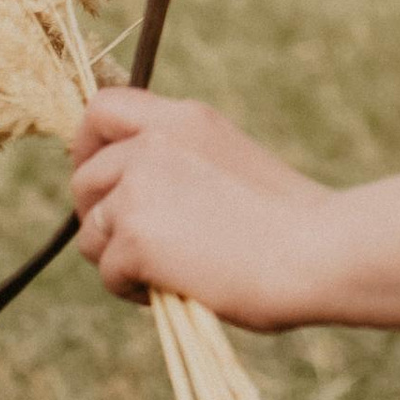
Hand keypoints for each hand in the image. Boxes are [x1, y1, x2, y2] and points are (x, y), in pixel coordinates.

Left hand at [69, 87, 336, 332]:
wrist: (316, 251)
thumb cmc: (290, 221)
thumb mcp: (229, 163)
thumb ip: (179, 163)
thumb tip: (128, 195)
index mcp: (183, 118)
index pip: (102, 108)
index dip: (89, 144)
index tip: (104, 177)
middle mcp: (153, 142)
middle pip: (84, 178)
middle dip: (99, 216)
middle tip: (136, 245)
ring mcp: (139, 188)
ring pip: (91, 231)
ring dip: (117, 259)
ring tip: (165, 275)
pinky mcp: (135, 236)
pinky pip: (108, 272)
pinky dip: (132, 290)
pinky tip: (172, 291)